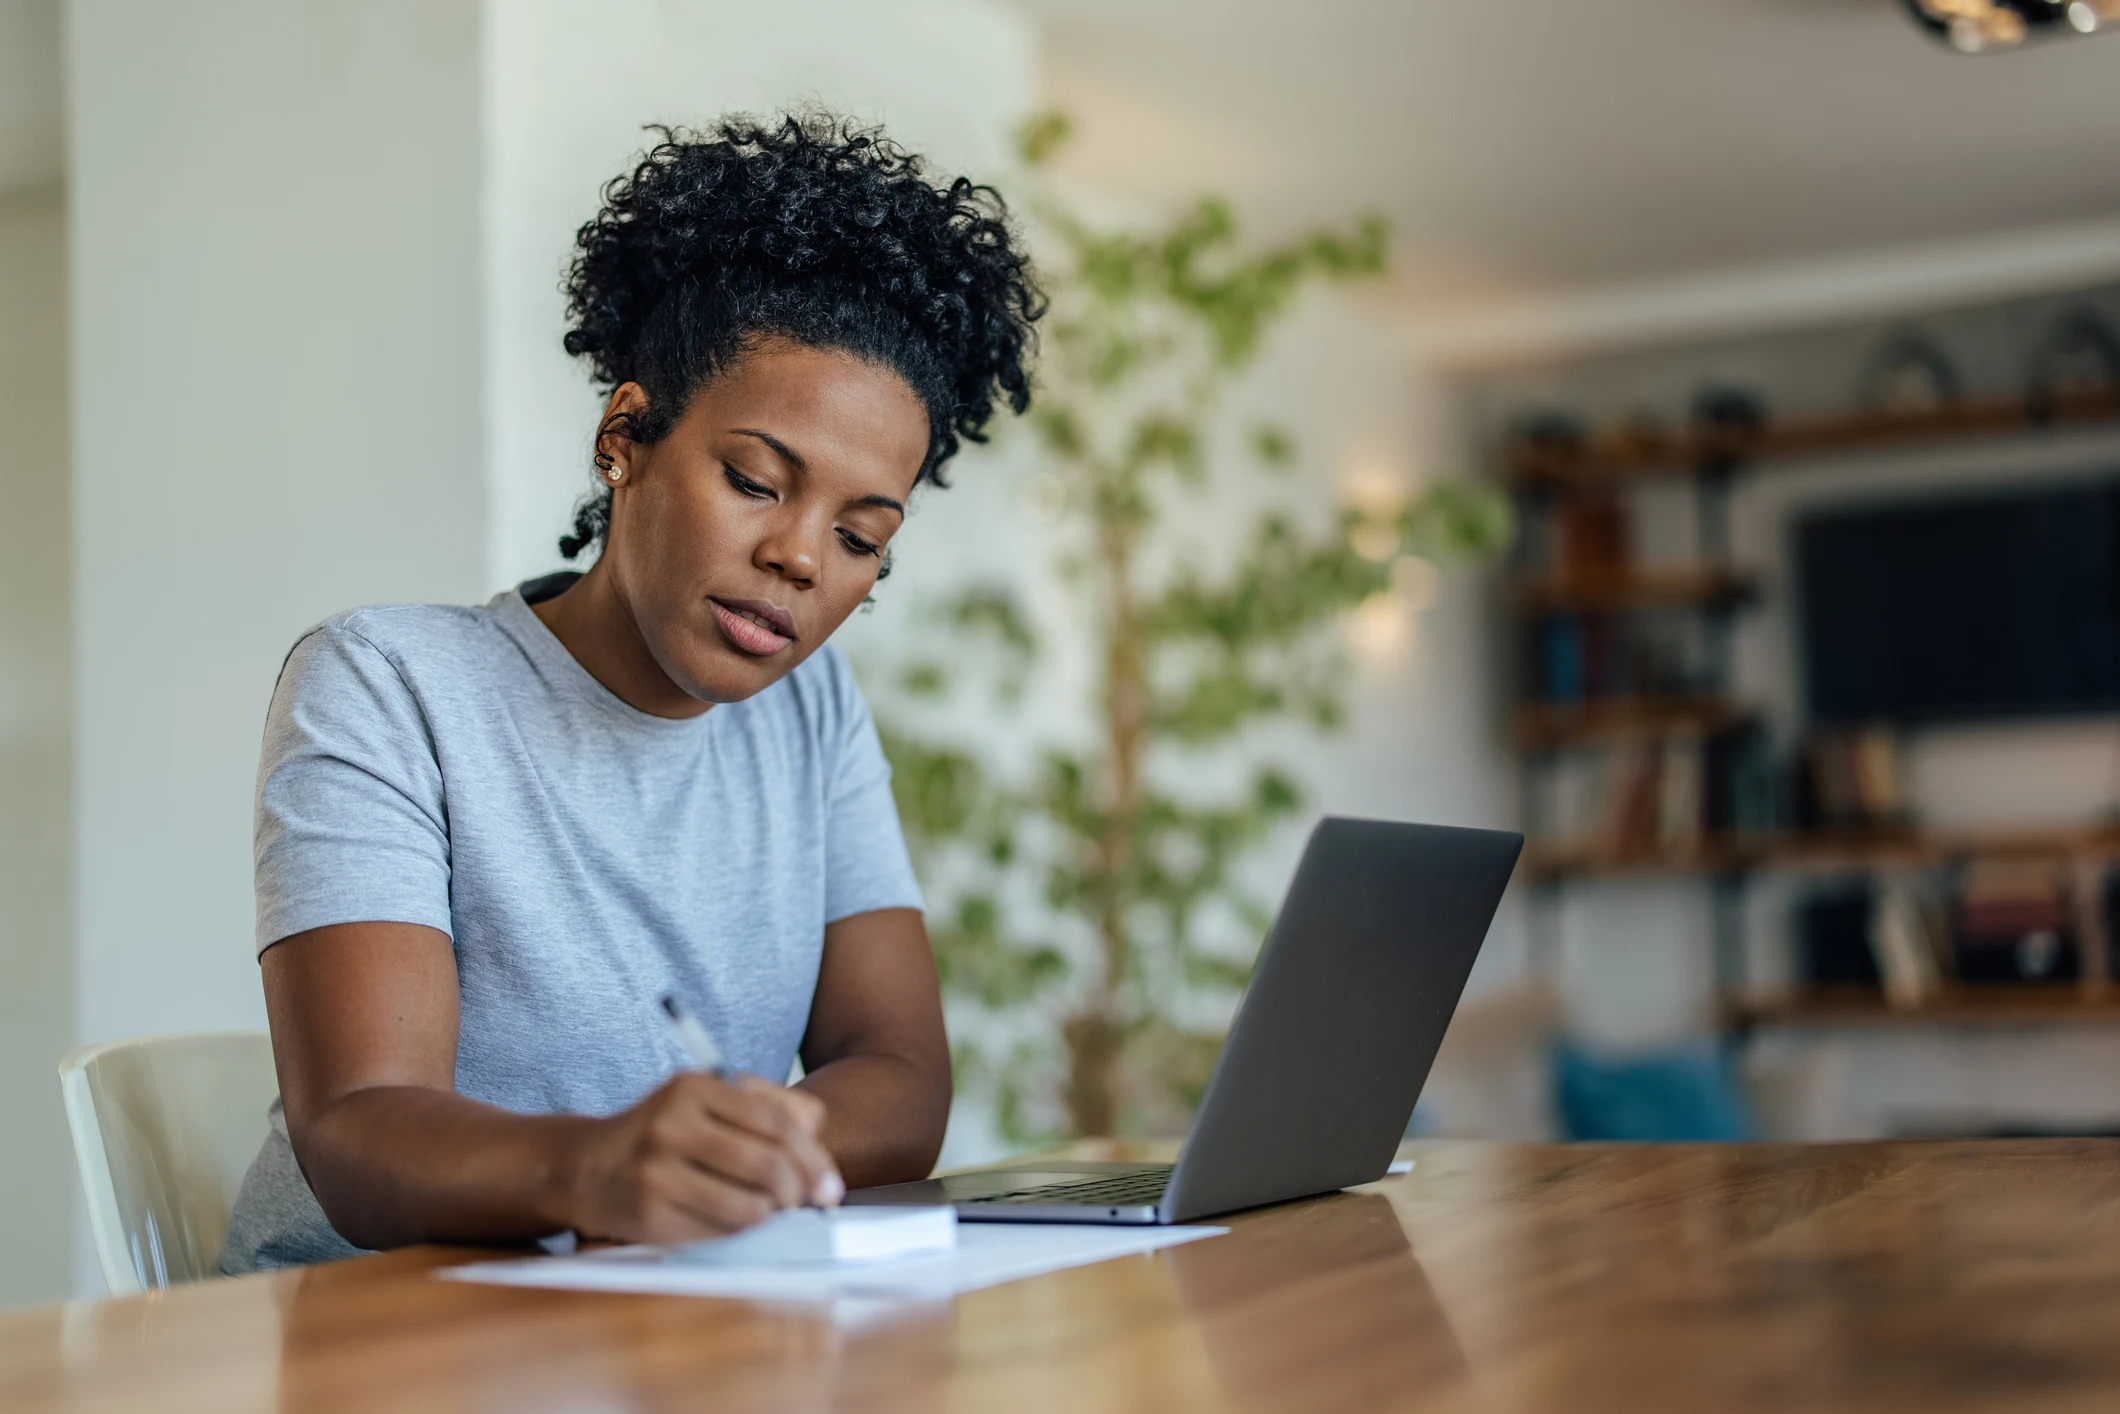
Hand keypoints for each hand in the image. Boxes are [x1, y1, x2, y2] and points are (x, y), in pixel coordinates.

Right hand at [563, 1073, 842, 1243]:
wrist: (586, 1166)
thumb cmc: (664, 1132)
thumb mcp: (708, 1100)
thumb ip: (768, 1106)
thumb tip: (817, 1132)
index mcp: (694, 1087)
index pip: (780, 1123)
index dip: (815, 1158)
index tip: (828, 1184)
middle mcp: (672, 1126)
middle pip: (770, 1166)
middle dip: (800, 1192)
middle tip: (806, 1203)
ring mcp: (657, 1173)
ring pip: (751, 1207)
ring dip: (772, 1215)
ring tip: (769, 1209)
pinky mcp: (650, 1216)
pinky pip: (721, 1233)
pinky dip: (741, 1231)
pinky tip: (734, 1218)